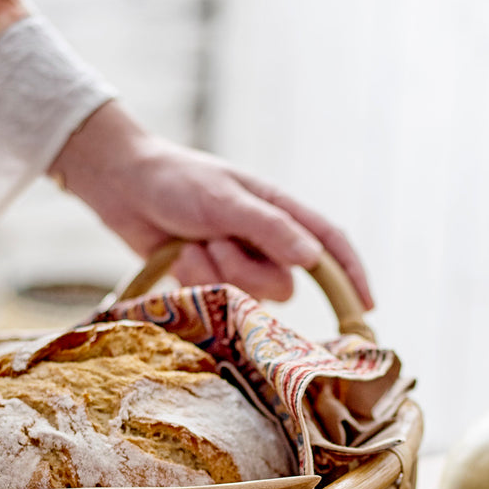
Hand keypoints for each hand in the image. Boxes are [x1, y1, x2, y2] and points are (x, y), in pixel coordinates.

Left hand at [49, 102, 373, 307]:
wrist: (122, 185)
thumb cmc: (177, 181)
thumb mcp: (225, 200)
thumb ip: (270, 229)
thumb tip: (313, 259)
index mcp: (280, 211)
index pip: (330, 245)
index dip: (352, 275)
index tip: (366, 307)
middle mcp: (265, 239)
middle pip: (285, 283)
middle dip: (246, 271)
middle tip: (216, 242)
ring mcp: (238, 260)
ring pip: (250, 295)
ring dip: (217, 273)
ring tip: (192, 243)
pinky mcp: (212, 278)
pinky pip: (218, 297)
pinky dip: (196, 279)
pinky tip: (177, 254)